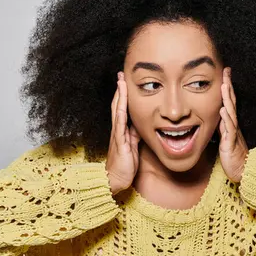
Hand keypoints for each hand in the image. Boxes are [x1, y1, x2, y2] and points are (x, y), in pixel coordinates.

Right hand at [105, 71, 140, 193]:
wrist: (115, 180)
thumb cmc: (124, 166)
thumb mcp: (132, 148)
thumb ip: (135, 137)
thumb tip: (140, 127)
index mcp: (121, 131)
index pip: (122, 109)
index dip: (124, 96)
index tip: (125, 83)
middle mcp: (118, 130)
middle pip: (118, 105)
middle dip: (120, 90)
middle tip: (121, 75)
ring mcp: (117, 134)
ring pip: (117, 110)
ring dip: (119, 95)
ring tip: (120, 81)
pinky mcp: (119, 141)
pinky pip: (120, 122)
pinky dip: (120, 109)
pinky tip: (121, 100)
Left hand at [218, 67, 248, 182]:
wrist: (243, 172)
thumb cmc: (234, 156)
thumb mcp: (226, 138)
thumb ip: (223, 127)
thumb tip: (219, 115)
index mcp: (231, 124)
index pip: (229, 102)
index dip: (227, 88)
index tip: (225, 73)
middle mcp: (233, 126)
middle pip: (232, 103)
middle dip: (228, 87)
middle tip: (226, 71)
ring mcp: (233, 134)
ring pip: (230, 113)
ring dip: (228, 99)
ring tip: (224, 85)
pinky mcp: (230, 144)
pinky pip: (229, 130)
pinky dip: (226, 119)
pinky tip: (223, 110)